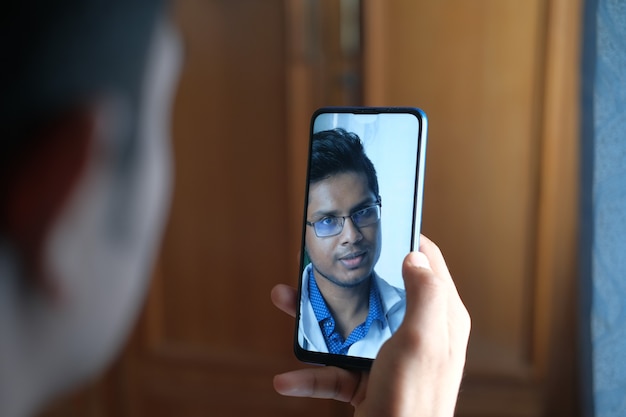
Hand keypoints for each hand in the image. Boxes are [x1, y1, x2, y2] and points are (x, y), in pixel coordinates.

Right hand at [270, 235, 469, 416]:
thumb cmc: (413, 399)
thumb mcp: (422, 339)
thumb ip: (424, 293)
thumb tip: (414, 256)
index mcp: (439, 318)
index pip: (428, 263)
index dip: (405, 240)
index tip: (378, 225)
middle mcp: (416, 334)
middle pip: (379, 291)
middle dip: (345, 277)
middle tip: (321, 260)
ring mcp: (390, 357)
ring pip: (350, 325)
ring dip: (315, 318)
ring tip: (286, 301)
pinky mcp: (368, 381)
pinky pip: (335, 370)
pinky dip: (310, 374)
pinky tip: (287, 379)